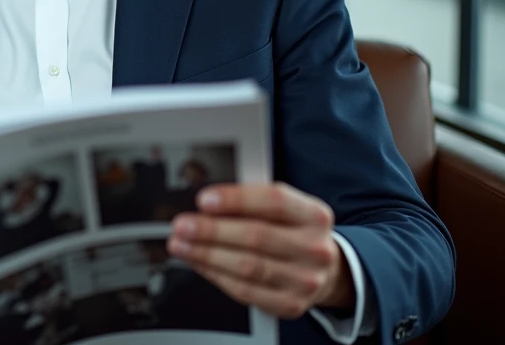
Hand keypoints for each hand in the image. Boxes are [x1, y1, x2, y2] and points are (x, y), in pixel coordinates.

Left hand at [167, 182, 353, 318]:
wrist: (323, 273)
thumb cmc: (292, 233)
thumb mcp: (284, 210)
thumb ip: (250, 202)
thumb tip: (205, 204)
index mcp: (314, 215)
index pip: (274, 201)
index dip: (236, 199)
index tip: (204, 200)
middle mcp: (314, 248)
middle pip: (256, 236)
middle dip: (211, 230)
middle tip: (182, 225)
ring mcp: (304, 279)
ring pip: (247, 266)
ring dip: (206, 254)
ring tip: (181, 244)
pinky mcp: (290, 304)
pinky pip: (244, 290)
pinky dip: (215, 274)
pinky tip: (198, 262)